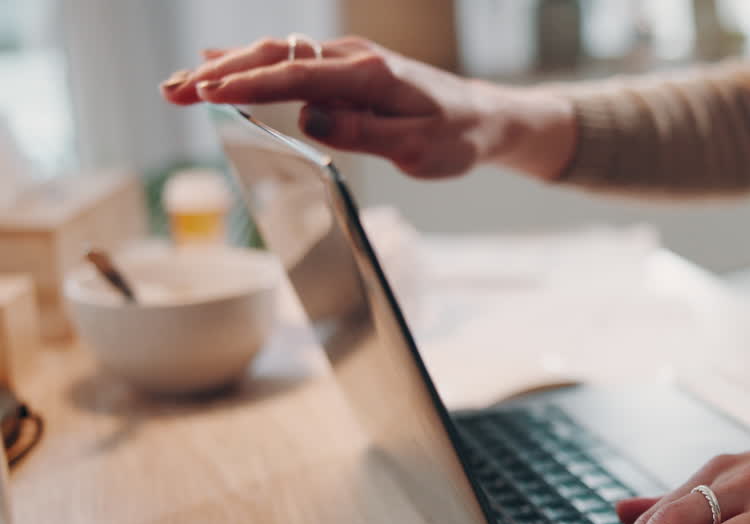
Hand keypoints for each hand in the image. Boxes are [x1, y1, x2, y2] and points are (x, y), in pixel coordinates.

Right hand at [160, 37, 576, 179]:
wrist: (486, 118)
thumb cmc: (457, 137)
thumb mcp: (419, 149)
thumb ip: (364, 134)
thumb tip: (312, 121)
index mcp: (371, 76)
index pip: (298, 76)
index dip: (250, 83)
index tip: (207, 92)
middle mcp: (355, 59)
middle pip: (275, 57)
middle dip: (219, 71)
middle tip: (173, 90)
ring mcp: (348, 61)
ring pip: (277, 56)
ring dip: (225, 68)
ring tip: (178, 86)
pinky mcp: (347, 71)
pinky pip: (290, 63)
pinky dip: (250, 66)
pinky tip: (215, 65)